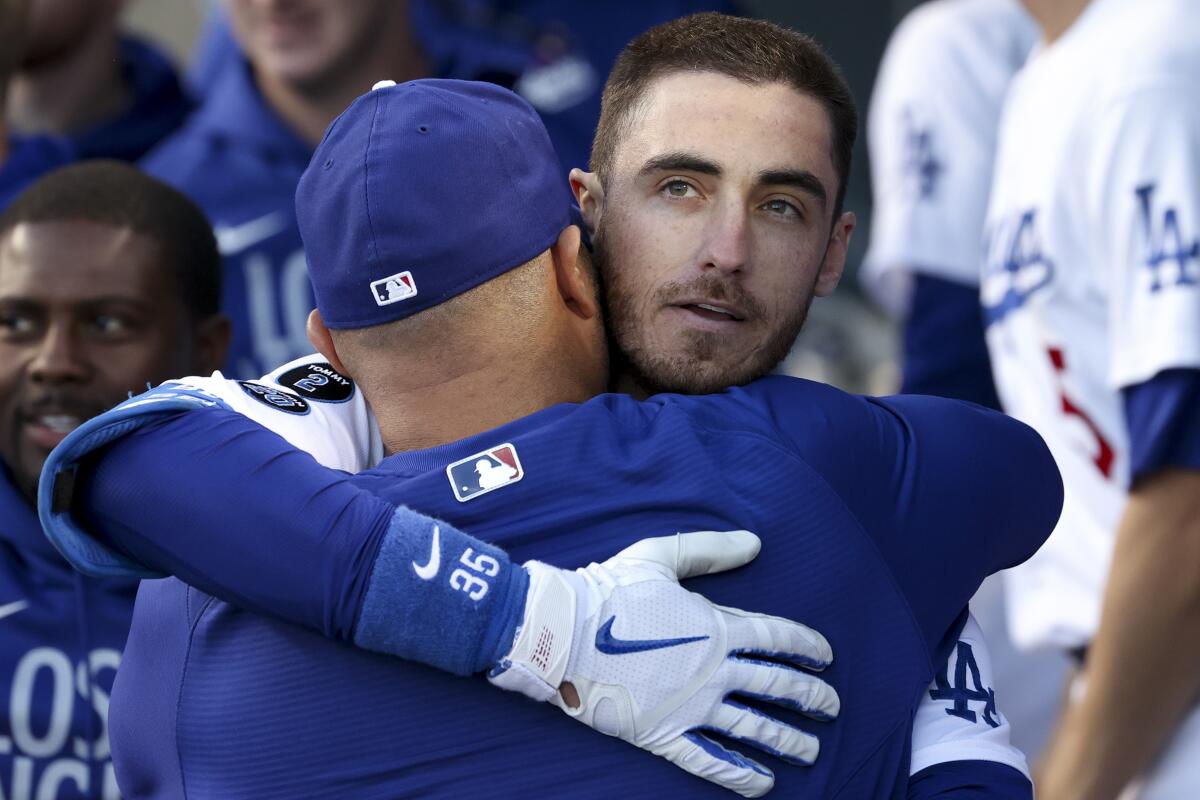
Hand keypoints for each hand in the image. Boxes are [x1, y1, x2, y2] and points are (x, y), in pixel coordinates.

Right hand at [489, 530, 837, 796]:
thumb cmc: (609, 590)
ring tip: (811, 752)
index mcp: (716, 627)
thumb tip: (756, 542)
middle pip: (776, 686)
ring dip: (787, 741)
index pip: (776, 637)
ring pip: (753, 728)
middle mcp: (714, 670)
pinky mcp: (666, 734)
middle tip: (832, 708)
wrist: (563, 632)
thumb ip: (710, 551)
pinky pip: (711, 761)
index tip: (826, 657)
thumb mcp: (661, 556)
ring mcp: (692, 706)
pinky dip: (740, 775)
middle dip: (810, 698)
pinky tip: (762, 785)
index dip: (807, 646)